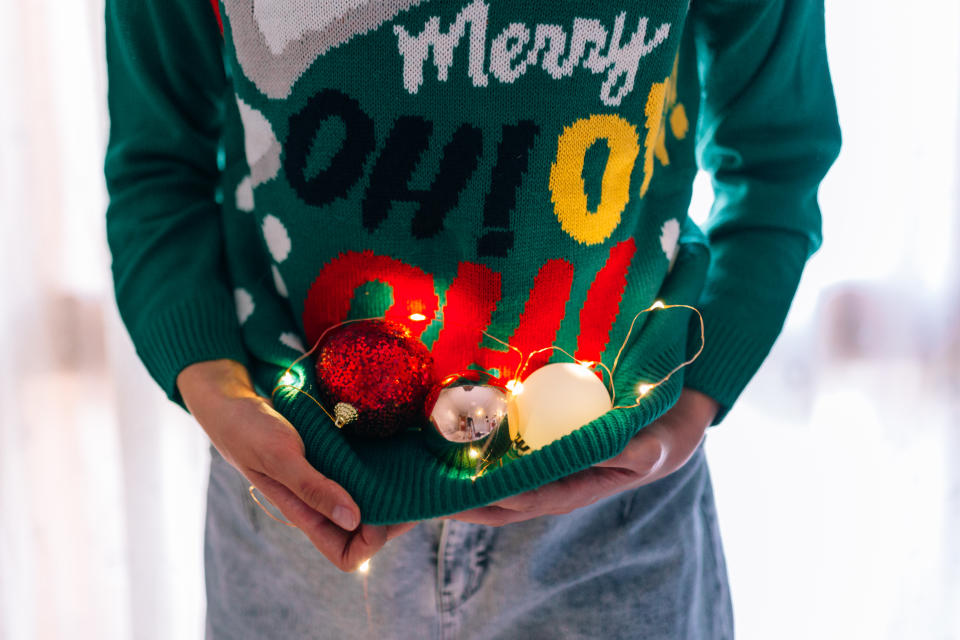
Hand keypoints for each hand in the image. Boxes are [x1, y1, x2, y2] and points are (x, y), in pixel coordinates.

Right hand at [177, 359, 416, 570]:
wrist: (232, 404)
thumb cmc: (249, 432)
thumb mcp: (281, 457)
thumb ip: (313, 489)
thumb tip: (353, 519)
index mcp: (305, 515)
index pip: (348, 555)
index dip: (374, 541)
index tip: (389, 509)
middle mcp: (320, 506)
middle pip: (367, 532)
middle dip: (393, 517)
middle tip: (414, 486)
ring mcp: (327, 484)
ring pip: (368, 504)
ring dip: (391, 493)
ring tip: (410, 470)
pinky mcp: (332, 462)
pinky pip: (363, 477)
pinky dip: (382, 471)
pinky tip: (396, 453)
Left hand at [448, 388, 718, 525]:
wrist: (665, 427)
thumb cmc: (657, 441)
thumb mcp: (650, 447)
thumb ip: (630, 451)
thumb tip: (607, 448)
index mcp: (571, 490)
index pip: (522, 499)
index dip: (490, 495)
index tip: (461, 486)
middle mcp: (549, 482)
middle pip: (495, 497)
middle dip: (460, 495)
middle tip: (422, 482)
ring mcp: (541, 466)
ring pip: (493, 476)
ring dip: (461, 471)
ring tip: (424, 461)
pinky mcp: (538, 446)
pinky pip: (503, 450)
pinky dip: (479, 445)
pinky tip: (454, 427)